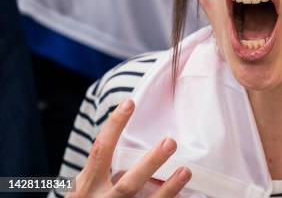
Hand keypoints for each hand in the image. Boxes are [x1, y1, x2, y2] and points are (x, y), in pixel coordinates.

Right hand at [68, 99, 191, 196]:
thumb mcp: (88, 185)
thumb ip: (103, 167)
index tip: (130, 103)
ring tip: (185, 171)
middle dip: (151, 163)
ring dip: (168, 189)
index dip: (114, 126)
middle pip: (128, 183)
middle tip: (171, 142)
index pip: (100, 150)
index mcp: (87, 185)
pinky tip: (186, 195)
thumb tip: (129, 133)